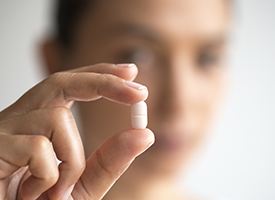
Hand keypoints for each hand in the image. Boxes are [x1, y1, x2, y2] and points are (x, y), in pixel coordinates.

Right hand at [0, 63, 154, 199]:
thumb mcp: (83, 185)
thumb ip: (109, 161)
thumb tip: (145, 134)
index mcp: (39, 124)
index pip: (69, 86)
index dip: (99, 75)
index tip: (130, 72)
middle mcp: (19, 120)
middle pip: (61, 82)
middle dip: (103, 82)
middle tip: (140, 93)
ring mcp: (3, 131)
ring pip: (57, 118)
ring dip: (71, 161)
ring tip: (56, 191)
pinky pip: (38, 148)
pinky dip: (49, 177)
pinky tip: (32, 194)